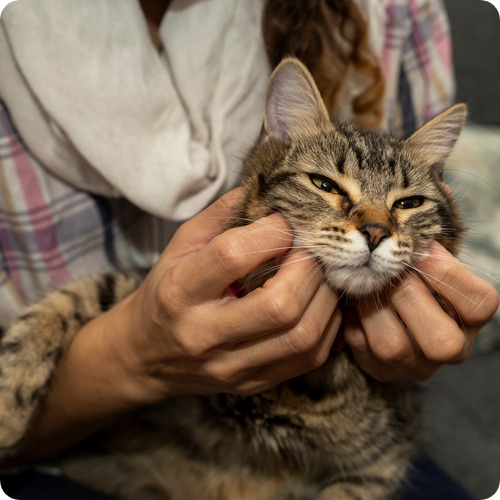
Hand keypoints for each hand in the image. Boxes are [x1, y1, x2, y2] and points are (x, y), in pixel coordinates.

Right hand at [113, 188, 340, 400]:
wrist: (146, 355)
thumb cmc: (167, 291)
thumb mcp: (180, 246)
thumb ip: (219, 215)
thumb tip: (264, 188)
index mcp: (179, 293)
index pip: (232, 256)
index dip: (271, 231)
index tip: (284, 220)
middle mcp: (204, 335)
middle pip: (279, 305)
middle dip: (308, 267)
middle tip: (312, 248)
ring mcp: (230, 367)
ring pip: (302, 337)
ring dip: (325, 297)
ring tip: (320, 274)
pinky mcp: (252, 384)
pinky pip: (309, 358)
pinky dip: (327, 325)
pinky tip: (320, 303)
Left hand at [344, 241, 498, 381]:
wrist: (387, 309)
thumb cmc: (413, 280)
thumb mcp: (428, 267)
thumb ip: (427, 257)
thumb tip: (415, 241)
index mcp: (470, 320)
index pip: (479, 304)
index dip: (448, 274)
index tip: (420, 249)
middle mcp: (450, 350)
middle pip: (441, 340)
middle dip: (406, 295)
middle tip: (387, 270)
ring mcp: (413, 366)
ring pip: (391, 346)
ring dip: (372, 307)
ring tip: (364, 283)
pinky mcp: (381, 369)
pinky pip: (360, 346)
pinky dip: (352, 317)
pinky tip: (352, 300)